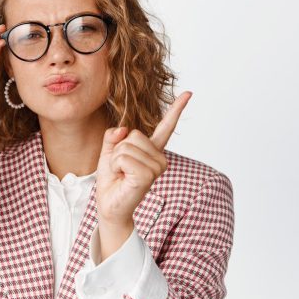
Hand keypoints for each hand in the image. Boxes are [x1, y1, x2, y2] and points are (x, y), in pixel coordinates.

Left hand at [95, 91, 192, 226]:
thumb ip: (113, 136)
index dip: (177, 109)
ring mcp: (156, 168)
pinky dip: (116, 166)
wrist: (109, 204)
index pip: (166, 127)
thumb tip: (122, 129)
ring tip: (122, 174)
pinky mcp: (148, 176)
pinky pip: (123, 158)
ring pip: (126, 146)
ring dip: (116, 160)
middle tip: (120, 168)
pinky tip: (123, 178)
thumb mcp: (109, 152)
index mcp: (152, 150)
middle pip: (132, 135)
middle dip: (118, 150)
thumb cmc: (112, 180)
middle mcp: (159, 158)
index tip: (189, 93)